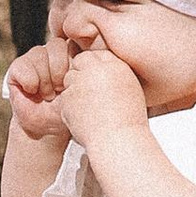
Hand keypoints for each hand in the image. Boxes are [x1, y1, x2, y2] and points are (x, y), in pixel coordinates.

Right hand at [3, 35, 73, 145]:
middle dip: (59, 73)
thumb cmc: (67, 107)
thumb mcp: (80, 88)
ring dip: (45, 80)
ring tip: (48, 94)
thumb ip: (82, 66)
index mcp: (73, 51)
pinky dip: (30, 82)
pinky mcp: (18, 66)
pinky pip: (23, 65)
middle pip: (57, 45)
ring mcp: (35, 56)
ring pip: (40, 54)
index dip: (73, 64)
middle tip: (60, 90)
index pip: (74, 42)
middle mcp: (54, 50)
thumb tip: (83, 44)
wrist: (46, 126)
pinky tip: (33, 91)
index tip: (72, 84)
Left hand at [56, 32, 153, 154]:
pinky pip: (65, 98)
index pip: (97, 55)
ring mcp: (80, 82)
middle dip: (82, 76)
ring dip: (75, 91)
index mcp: (116, 65)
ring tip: (92, 110)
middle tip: (92, 96)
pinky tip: (85, 119)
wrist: (119, 141)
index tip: (99, 81)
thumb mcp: (130, 89)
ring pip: (69, 79)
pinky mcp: (68, 97)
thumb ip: (114, 74)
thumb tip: (101, 68)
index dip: (95, 68)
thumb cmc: (128, 120)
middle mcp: (97, 69)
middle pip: (80, 62)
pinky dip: (71, 108)